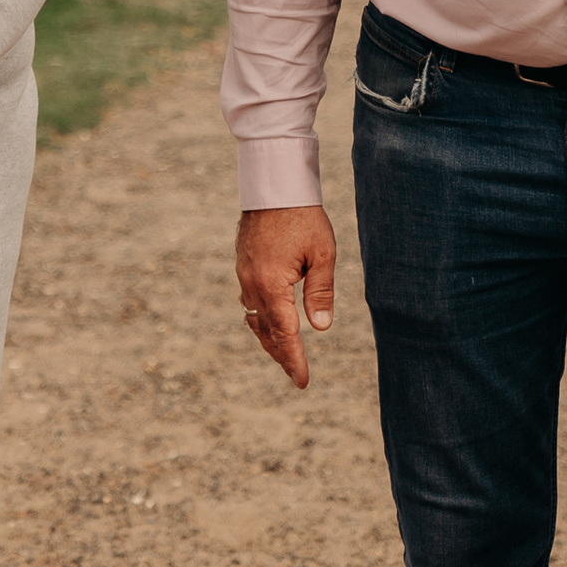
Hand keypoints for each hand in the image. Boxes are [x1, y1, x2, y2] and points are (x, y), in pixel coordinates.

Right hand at [236, 205, 337, 389]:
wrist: (274, 186)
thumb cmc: (303, 217)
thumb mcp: (322, 254)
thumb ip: (320, 291)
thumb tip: (321, 327)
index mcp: (272, 284)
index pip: (285, 333)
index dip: (294, 359)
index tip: (302, 381)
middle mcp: (253, 284)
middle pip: (267, 331)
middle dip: (282, 355)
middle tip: (297, 375)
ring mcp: (244, 275)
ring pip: (255, 318)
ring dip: (270, 339)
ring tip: (285, 355)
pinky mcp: (243, 266)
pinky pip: (250, 302)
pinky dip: (262, 319)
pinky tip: (272, 322)